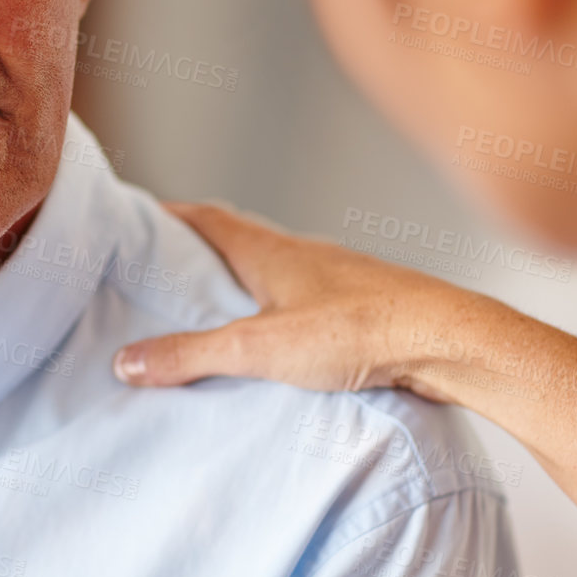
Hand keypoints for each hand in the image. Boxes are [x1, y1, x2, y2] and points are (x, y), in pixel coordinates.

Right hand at [112, 201, 492, 398]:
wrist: (449, 340)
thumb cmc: (359, 330)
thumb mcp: (259, 348)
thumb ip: (191, 355)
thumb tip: (126, 361)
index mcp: (270, 251)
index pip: (206, 218)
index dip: (168, 216)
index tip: (134, 220)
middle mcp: (302, 255)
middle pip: (238, 244)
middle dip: (197, 255)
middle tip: (160, 275)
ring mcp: (335, 280)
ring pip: (274, 276)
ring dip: (240, 288)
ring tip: (208, 318)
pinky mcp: (362, 309)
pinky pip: (304, 305)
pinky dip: (277, 316)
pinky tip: (275, 348)